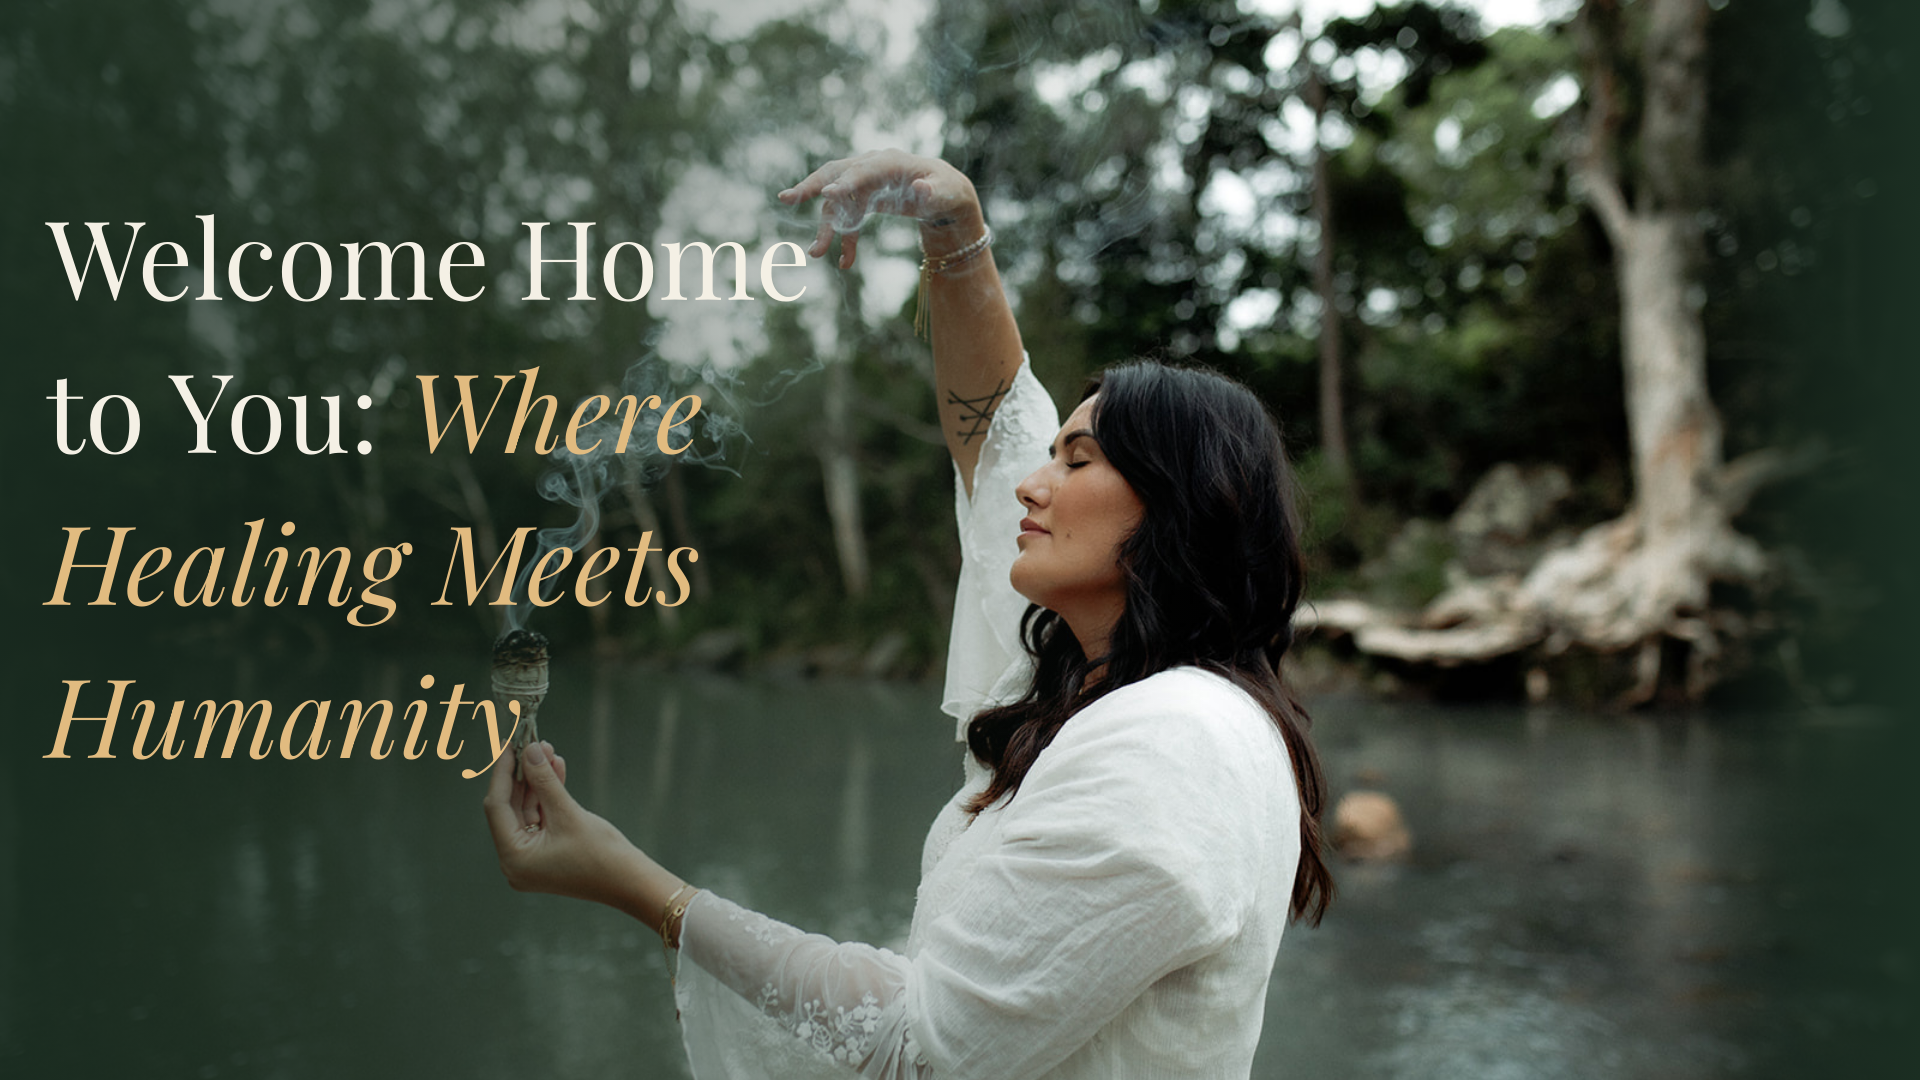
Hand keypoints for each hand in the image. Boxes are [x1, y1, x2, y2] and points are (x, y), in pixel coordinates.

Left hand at [483, 740, 647, 910]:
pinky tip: (555, 768)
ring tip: (547, 750)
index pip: (497, 807)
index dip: (502, 773)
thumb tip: (529, 750)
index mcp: (513, 858)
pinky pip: (541, 818)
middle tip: (530, 742)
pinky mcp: (547, 853)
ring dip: (537, 781)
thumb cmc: (601, 855)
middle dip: (523, 774)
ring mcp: (531, 858)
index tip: (508, 745)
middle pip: (510, 808)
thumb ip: (545, 780)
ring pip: (527, 810)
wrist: (631, 882)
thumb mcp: (568, 813)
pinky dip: (547, 795)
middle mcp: (516, 861)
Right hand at [778, 149, 982, 268]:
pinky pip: (847, 218)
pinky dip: (845, 238)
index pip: (862, 171)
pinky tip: (845, 262)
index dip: (845, 183)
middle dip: (810, 187)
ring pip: (837, 202)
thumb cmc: (946, 190)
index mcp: (890, 162)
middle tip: (786, 198)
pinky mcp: (862, 198)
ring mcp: (864, 182)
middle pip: (834, 175)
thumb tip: (921, 190)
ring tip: (815, 252)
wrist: (944, 194)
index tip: (827, 195)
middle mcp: (871, 167)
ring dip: (826, 227)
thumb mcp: (946, 193)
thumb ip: (933, 193)